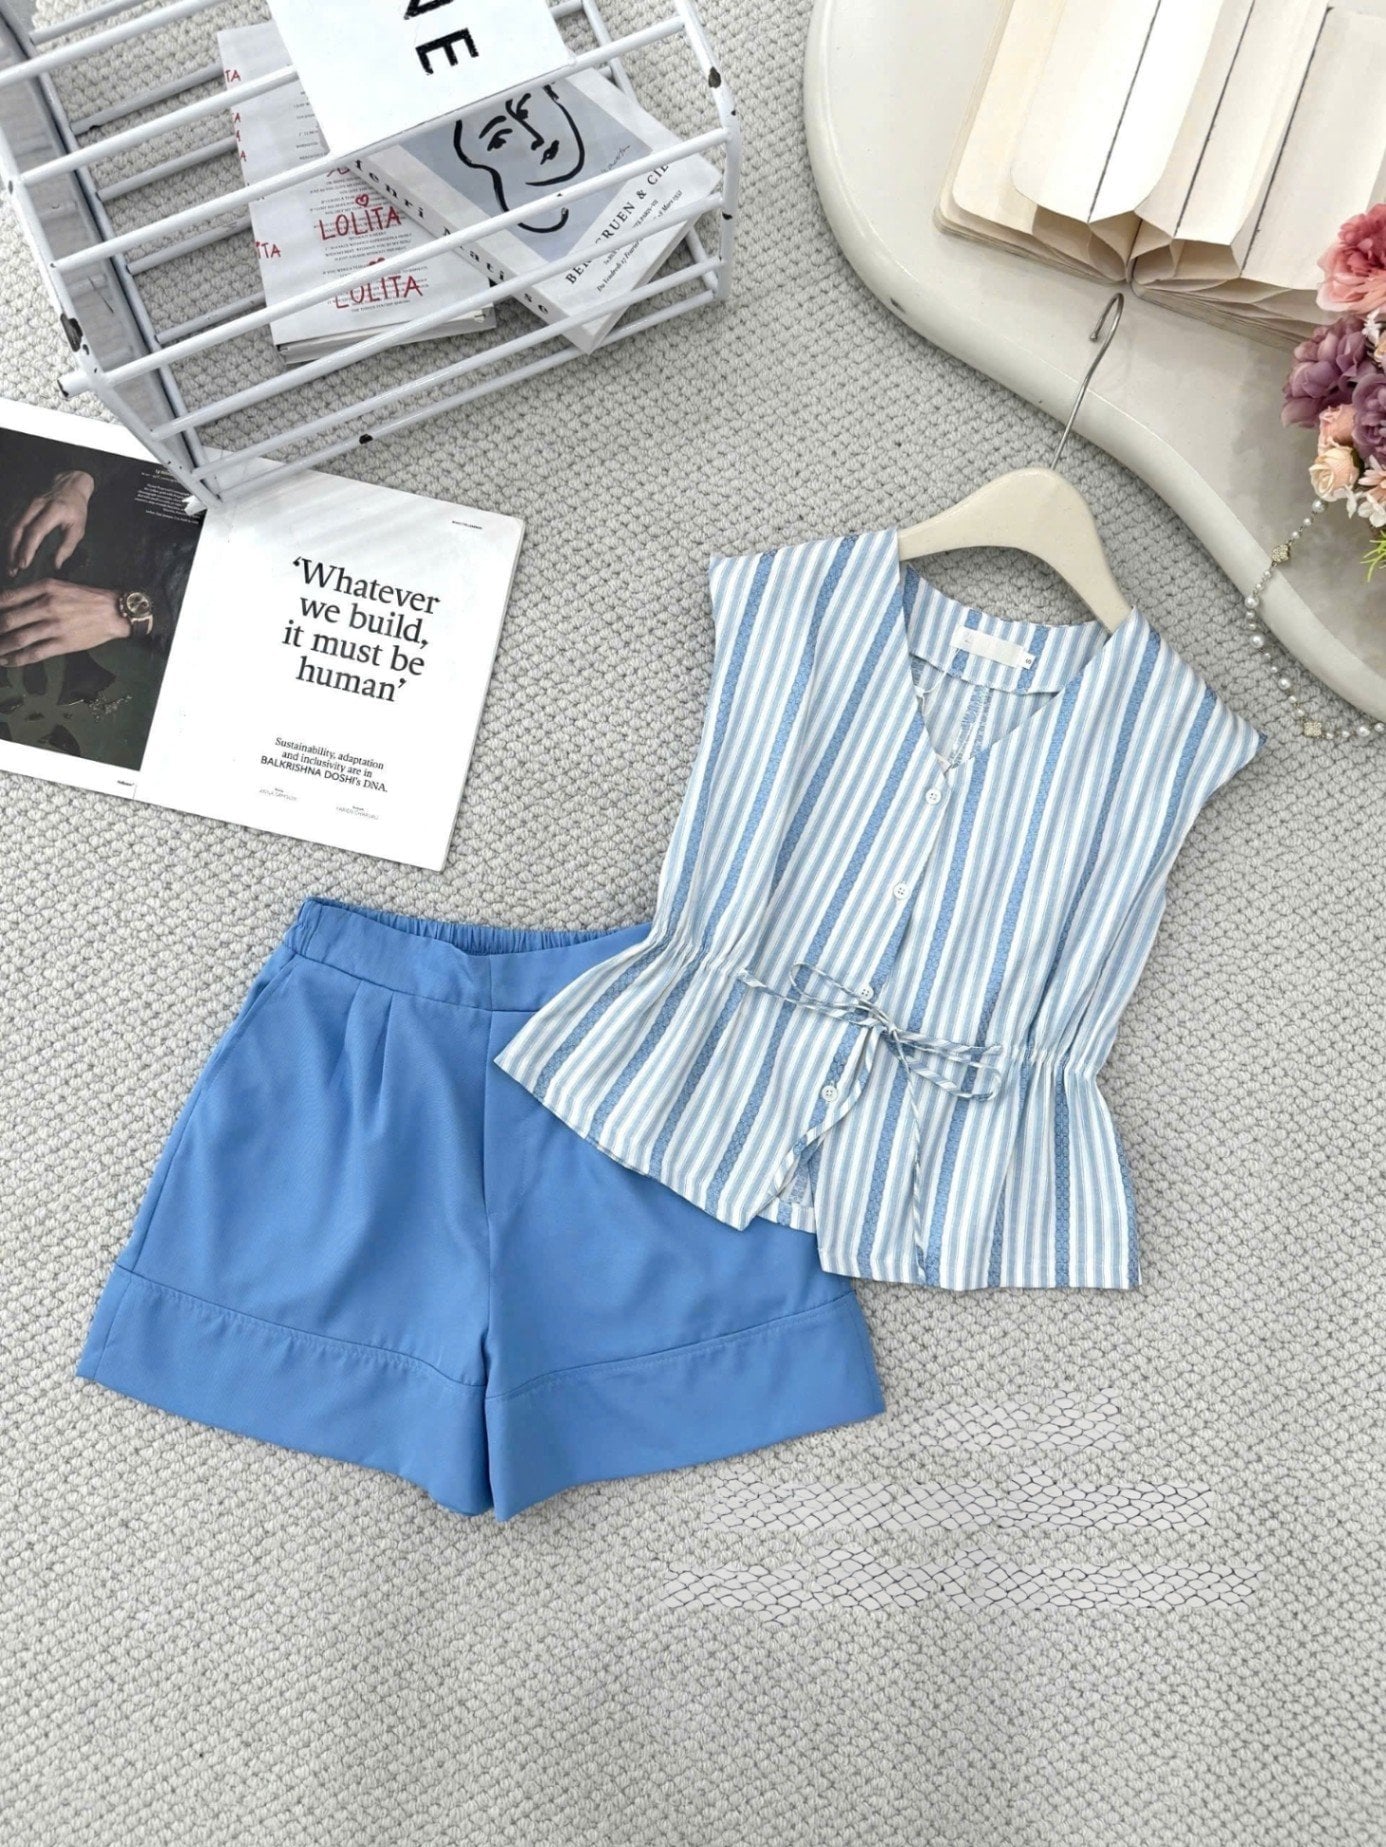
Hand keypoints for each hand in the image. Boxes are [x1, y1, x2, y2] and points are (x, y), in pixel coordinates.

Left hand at [0, 579, 127, 664]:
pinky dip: (16, 659)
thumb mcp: (58, 586)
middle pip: (8, 620)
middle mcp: (46, 605)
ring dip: (1, 647)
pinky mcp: (63, 643)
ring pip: (18, 638)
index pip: (7, 598)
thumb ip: (34, 593)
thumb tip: (8, 604)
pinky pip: (34, 653)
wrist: (114, 612)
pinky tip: (6, 661)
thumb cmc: (86, 597)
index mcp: (44, 588)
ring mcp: (55, 626)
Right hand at [5, 470, 94, 573]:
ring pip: (11, 526)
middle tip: (13, 569)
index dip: (28, 548)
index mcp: (53, 510)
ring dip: (8, 546)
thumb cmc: (75, 510)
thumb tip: (55, 564)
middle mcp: (36, 505)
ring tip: (9, 565)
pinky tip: (9, 551)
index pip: (36, 531)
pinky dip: (8, 538)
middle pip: (17, 529)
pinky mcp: (20, 505)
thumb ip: (67, 547)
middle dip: (13, 551)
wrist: (69, 485)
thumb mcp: (78, 529)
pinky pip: (10, 522)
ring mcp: (26, 503)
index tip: (24, 564)